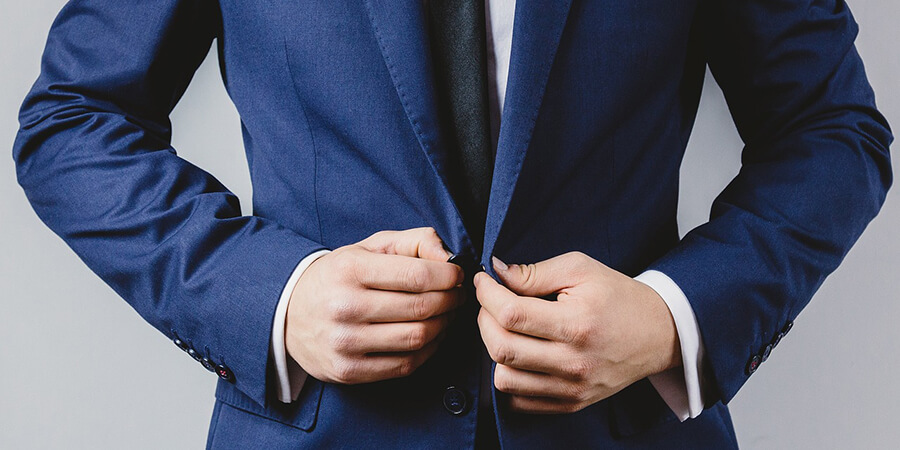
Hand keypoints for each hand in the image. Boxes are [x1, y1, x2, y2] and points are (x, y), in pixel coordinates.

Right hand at [286, 227, 464, 383]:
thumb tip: (448, 258)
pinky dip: (428, 350)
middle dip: (451, 300)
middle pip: (421, 307)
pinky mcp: (348, 370)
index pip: (417, 275)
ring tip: (446, 314)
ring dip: (444, 325)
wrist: (288, 314)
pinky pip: (405, 364)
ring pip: (417, 338)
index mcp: (349, 269)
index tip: (457, 274)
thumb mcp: (369, 247)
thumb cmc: (339, 276)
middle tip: (458, 294)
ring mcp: (345, 342)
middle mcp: (345, 306)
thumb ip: (413, 241)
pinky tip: (431, 336)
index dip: (448, 276)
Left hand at [475, 252, 680, 413]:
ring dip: (494, 350)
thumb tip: (495, 272)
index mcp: (577, 324)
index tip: (484, 281)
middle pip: (501, 348)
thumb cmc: (617, 296)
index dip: (487, 294)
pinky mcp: (571, 403)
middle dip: (484, 319)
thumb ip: (535, 272)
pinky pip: (520, 401)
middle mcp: (574, 361)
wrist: (658, 333)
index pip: (511, 314)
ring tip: (506, 329)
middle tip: (492, 303)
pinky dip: (510, 377)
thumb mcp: (581, 269)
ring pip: (504, 379)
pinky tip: (519, 355)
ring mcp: (572, 388)